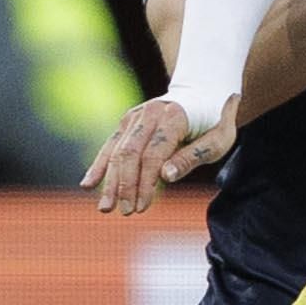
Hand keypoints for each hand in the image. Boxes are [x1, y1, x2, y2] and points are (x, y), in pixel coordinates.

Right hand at [84, 95, 236, 215]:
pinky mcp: (127, 122)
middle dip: (125, 185)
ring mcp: (135, 116)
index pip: (153, 154)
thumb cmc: (215, 123)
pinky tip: (88, 184)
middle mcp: (150, 113)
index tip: (142, 206)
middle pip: (130, 153)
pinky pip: (110, 144)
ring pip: (116, 150)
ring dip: (109, 181)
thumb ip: (191, 157)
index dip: (146, 183)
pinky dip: (99, 164)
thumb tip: (165, 177)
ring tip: (105, 208)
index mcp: (174, 116)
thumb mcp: (217, 142)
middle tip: (125, 212)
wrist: (204, 93)